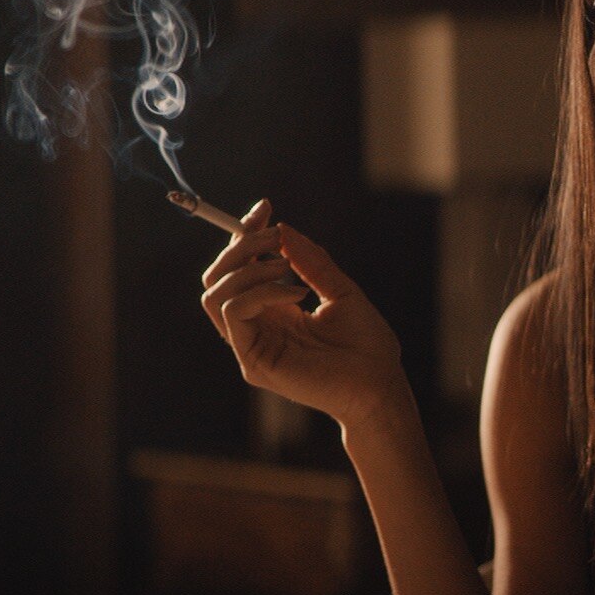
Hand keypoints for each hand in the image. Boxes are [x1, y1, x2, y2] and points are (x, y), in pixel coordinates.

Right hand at [199, 199, 408, 427]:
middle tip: (276, 236)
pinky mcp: (253, 361)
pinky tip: (296, 294)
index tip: (266, 208)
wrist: (380, 386)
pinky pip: (233, 313)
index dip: (246, 234)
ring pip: (215, 293)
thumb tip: (284, 228)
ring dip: (248, 268)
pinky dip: (260, 292)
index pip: (240, 267)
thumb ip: (312, 262)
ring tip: (287, 266)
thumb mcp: (340, 290)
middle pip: (218, 276)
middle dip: (241, 245)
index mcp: (273, 309)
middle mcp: (256, 326)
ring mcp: (251, 345)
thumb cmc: (366, 344)